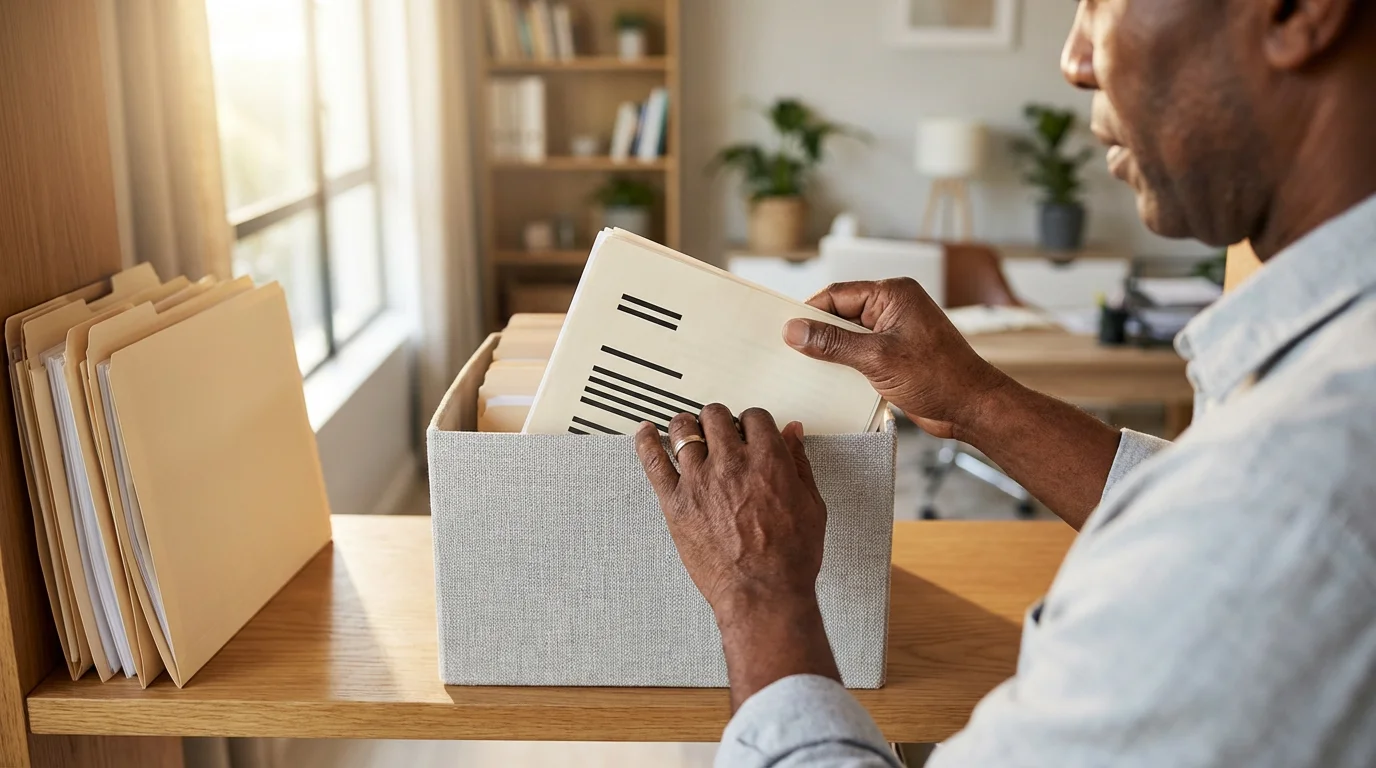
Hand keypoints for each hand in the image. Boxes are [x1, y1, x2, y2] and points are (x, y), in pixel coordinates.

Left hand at [634, 405, 840, 708]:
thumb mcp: (811, 505)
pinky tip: (645, 433)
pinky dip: (646, 442)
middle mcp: (731, 463)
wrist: (763, 594)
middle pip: (716, 416)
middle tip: (721, 432)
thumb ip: (799, 463)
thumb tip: (792, 433)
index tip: (750, 430)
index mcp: (767, 460)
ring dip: (689, 427)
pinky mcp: (675, 503)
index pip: (754, 417)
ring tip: (689, 432)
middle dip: (720, 420)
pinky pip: (652, 462)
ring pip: (684, 431)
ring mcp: (699, 482)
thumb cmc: (790, 558)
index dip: (752, 422)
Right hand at [784, 278, 1009, 439]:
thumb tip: (795, 330)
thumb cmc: (938, 377)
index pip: (838, 294)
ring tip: (803, 367)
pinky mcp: (895, 355)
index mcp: (893, 295)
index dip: (810, 311)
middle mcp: (893, 308)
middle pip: (841, 314)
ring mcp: (895, 332)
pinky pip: (860, 354)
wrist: (971, 408)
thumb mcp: (877, 358)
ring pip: (849, 337)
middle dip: (818, 333)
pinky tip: (827, 380)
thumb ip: (833, 343)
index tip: (786, 329)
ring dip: (830, 352)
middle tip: (789, 351)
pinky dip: (844, 365)